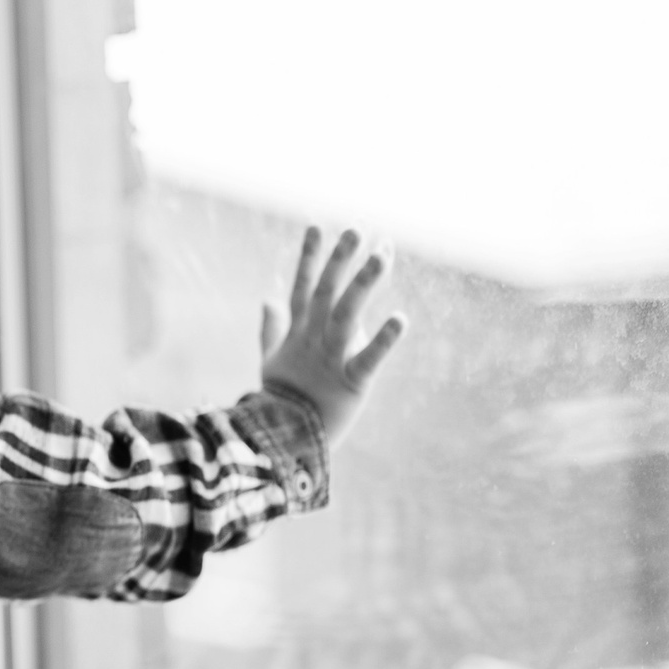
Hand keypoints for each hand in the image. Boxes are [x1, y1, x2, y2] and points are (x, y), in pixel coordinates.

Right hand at [259, 227, 405, 447]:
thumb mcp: (273, 360)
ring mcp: (330, 358)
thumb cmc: (281, 401)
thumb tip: (267, 298)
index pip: (302, 287)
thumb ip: (272, 328)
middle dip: (340, 260)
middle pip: (326, 292)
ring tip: (383, 255)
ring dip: (364, 283)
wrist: (281, 442)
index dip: (308, 257)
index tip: (317, 227)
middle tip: (356, 231)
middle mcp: (314, 339)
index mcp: (298, 334)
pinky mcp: (350, 382)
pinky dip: (383, 339)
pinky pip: (368, 358)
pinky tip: (400, 318)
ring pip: (347, 313)